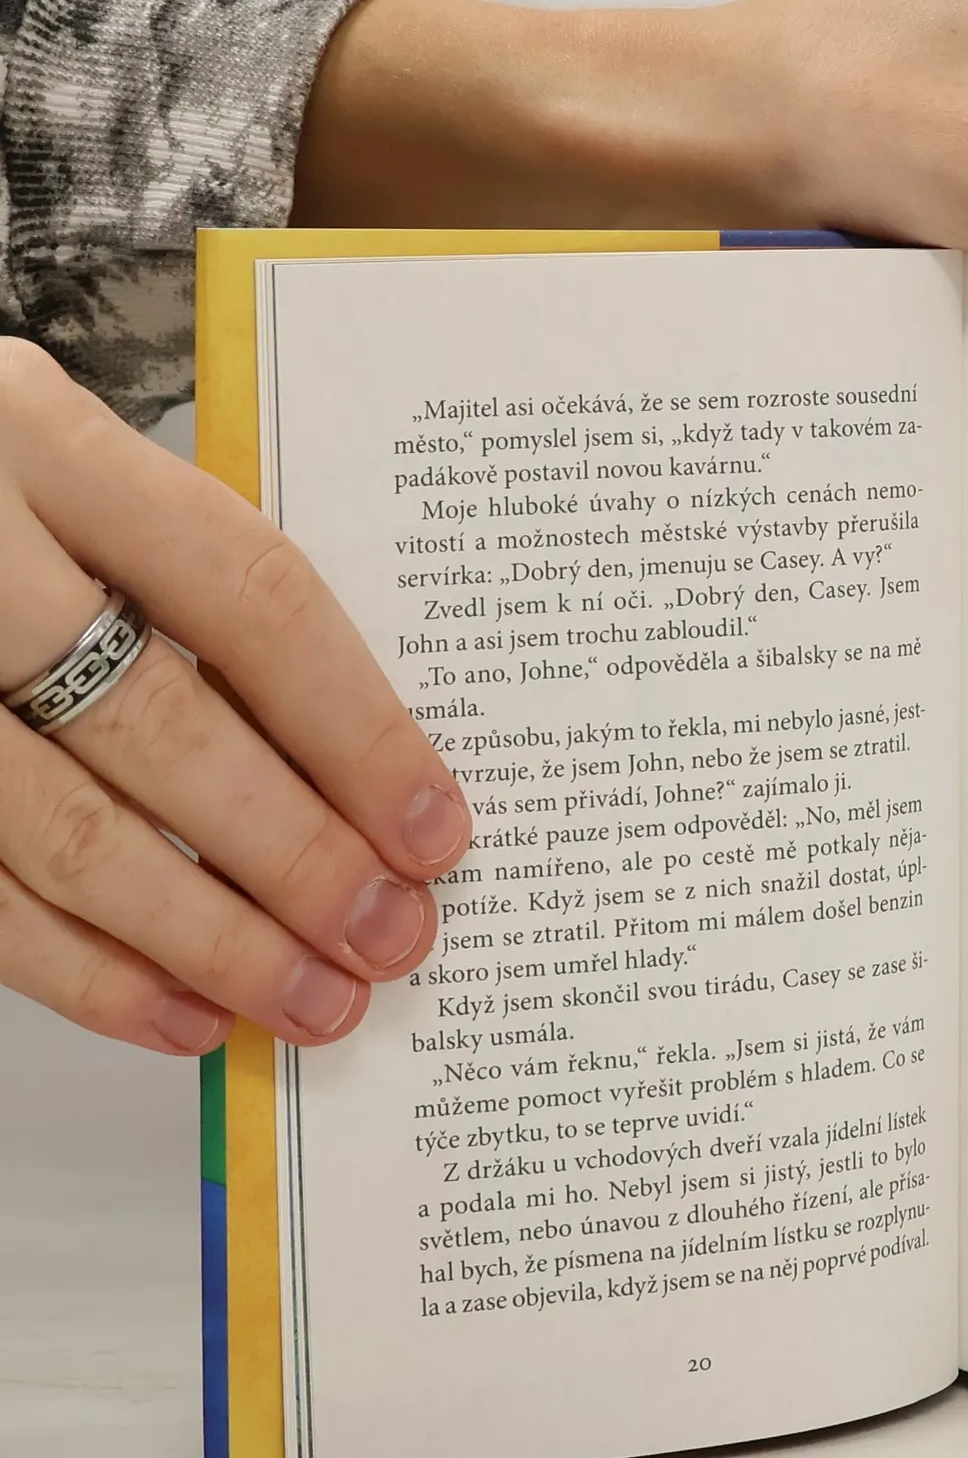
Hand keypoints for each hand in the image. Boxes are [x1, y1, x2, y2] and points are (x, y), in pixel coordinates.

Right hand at [0, 344, 470, 1054]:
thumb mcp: (91, 484)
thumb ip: (202, 593)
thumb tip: (364, 773)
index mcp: (45, 446)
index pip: (247, 599)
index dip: (356, 730)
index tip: (433, 826)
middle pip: (161, 730)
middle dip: (296, 856)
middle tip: (386, 934)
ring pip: (65, 833)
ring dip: (207, 940)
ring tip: (310, 998)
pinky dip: (86, 972)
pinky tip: (182, 1011)